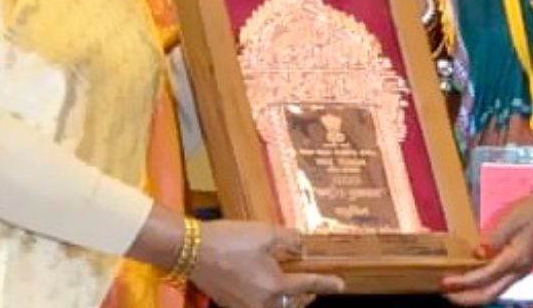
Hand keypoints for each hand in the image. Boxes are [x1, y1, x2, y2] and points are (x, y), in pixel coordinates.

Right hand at [192, 220, 344, 307]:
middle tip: (313, 285)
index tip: (340, 285)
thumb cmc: (230, 240)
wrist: (191, 250)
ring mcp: (245, 307)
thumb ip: (290, 240)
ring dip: (287, 299)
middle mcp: (262, 303)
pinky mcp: (230, 304)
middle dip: (306, 295)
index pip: (309, 286)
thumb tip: (302, 248)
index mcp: (275, 286)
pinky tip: (262, 285)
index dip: (327, 284)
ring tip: (290, 286)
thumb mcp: (266, 232)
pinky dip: (266, 299)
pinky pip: (257, 306)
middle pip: (293, 304)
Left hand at [441, 193, 532, 305]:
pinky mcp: (518, 270)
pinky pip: (497, 286)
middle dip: (466, 298)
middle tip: (445, 293)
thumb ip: (495, 237)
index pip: (484, 276)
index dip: (463, 281)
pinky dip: (481, 288)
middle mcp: (517, 272)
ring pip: (494, 293)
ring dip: (472, 296)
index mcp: (515, 259)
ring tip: (453, 291)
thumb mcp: (512, 219)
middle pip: (489, 295)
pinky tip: (469, 282)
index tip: (445, 281)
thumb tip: (478, 252)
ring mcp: (519, 273)